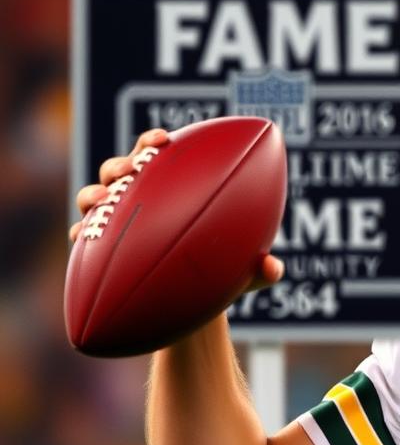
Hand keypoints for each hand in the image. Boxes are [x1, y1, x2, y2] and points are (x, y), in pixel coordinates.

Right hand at [68, 127, 283, 292]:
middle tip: (129, 169)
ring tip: (100, 200)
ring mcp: (115, 222)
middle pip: (120, 170)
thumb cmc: (219, 276)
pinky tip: (82, 237)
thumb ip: (259, 269)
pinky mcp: (99, 248)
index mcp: (171, 191)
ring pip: (93, 197)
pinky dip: (81, 233)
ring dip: (92, 194)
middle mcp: (139, 200)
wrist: (190, 305)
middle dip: (120, 164)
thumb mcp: (242, 275)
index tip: (162, 139)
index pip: (157, 155)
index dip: (153, 142)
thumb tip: (273, 269)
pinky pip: (83, 237)